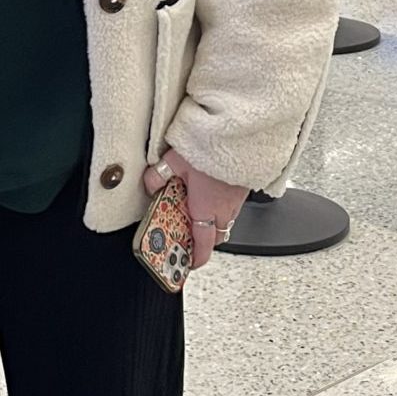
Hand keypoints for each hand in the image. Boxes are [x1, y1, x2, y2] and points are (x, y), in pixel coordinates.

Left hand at [144, 148, 249, 271]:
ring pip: (227, 219)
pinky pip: (234, 203)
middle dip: (203, 238)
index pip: (202, 243)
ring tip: (198, 209)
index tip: (189, 263)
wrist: (243, 132)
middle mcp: (225, 207)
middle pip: (216, 234)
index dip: (196, 257)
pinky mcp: (245, 185)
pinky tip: (213, 189)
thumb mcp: (175, 160)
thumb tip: (150, 185)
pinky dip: (223, 203)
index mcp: (206, 208)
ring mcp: (238, 198)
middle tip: (189, 235)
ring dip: (214, 220)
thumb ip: (159, 175)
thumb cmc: (213, 146)